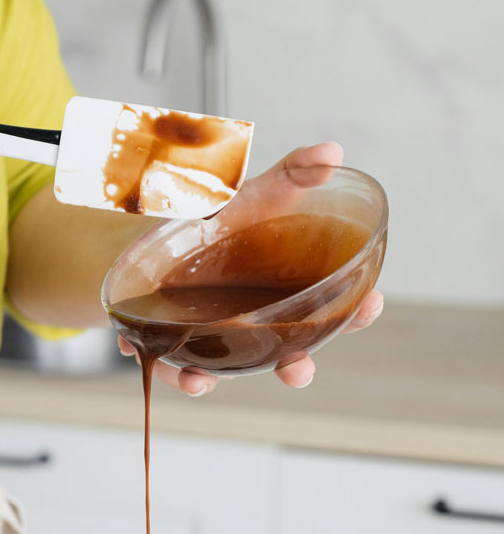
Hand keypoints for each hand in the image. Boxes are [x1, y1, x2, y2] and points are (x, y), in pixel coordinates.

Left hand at [117, 142, 383, 394]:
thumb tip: (334, 153)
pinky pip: (185, 368)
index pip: (329, 308)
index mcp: (285, 288)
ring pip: (236, 366)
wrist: (163, 228)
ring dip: (228, 379)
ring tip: (218, 381)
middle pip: (285, 350)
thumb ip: (295, 172)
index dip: (353, 312)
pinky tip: (195, 378)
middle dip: (299, 364)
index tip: (371, 302)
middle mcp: (256, 318)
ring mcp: (219, 333)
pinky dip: (189, 378)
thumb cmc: (223, 217)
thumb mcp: (258, 191)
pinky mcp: (181, 340)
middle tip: (301, 368)